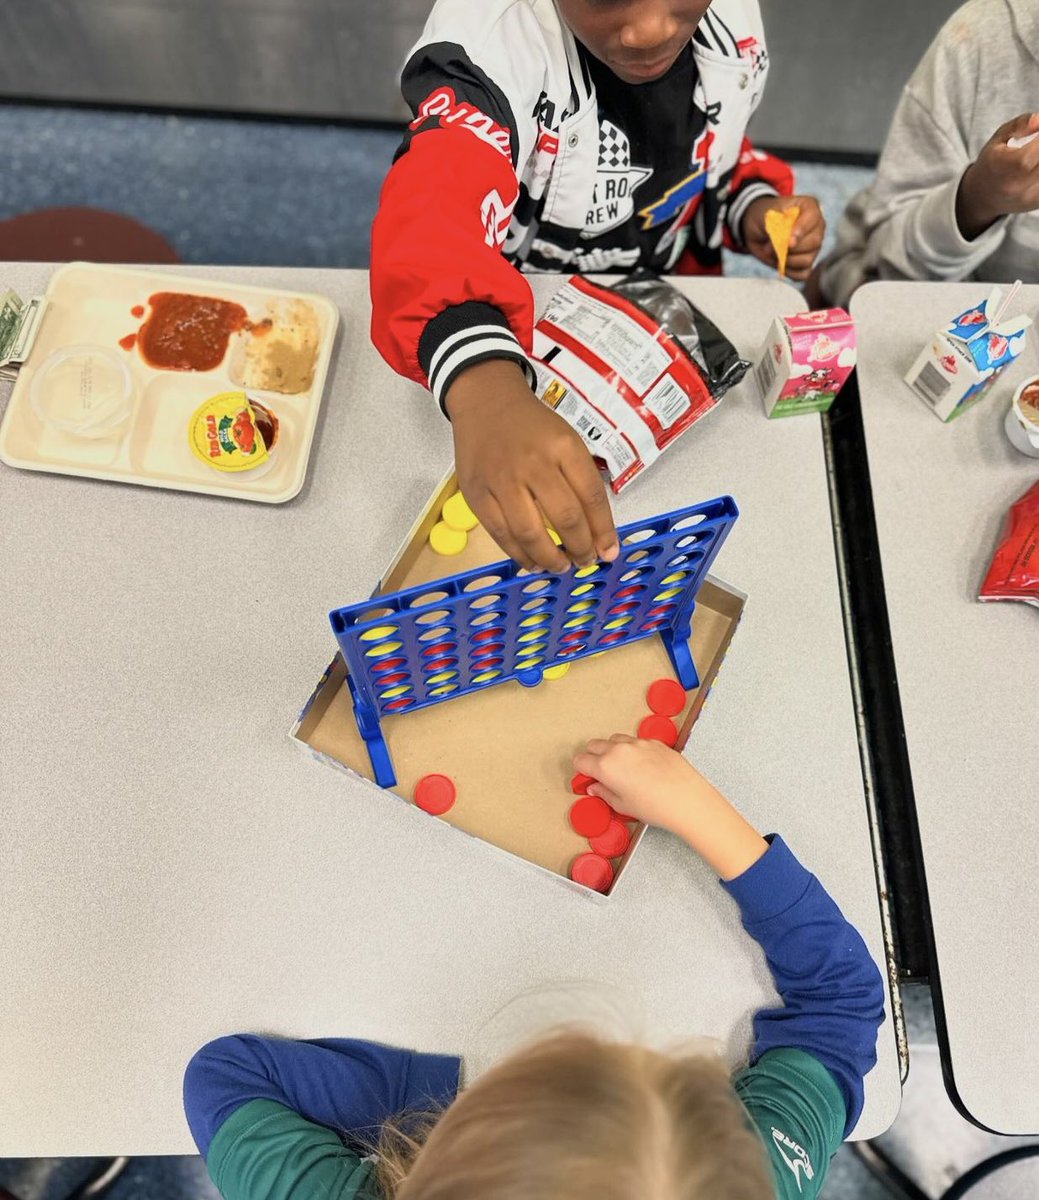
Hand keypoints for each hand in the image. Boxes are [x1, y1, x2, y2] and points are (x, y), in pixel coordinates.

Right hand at [446, 358, 618, 571]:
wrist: (486, 403)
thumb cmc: (532, 426)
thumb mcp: (566, 440)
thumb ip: (582, 481)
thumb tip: (598, 532)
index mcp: (563, 447)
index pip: (592, 497)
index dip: (604, 531)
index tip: (609, 551)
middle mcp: (534, 464)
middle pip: (566, 518)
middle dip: (581, 548)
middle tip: (585, 561)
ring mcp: (502, 481)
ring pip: (531, 534)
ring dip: (551, 559)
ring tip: (561, 567)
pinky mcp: (477, 494)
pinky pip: (501, 535)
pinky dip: (520, 555)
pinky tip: (533, 562)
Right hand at [573, 733, 768, 879]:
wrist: (686, 799)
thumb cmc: (655, 806)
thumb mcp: (622, 806)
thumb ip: (604, 793)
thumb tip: (596, 787)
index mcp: (605, 766)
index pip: (581, 760)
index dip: (582, 770)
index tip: (588, 778)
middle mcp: (618, 749)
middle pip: (594, 745)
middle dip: (593, 757)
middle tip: (602, 773)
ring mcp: (637, 743)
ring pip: (615, 740)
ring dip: (612, 750)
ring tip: (623, 769)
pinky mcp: (654, 742)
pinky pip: (635, 741)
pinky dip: (632, 750)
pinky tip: (643, 767)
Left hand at [742, 194, 825, 281]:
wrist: (759, 229)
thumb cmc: (766, 218)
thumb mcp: (768, 216)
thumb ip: (778, 227)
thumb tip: (785, 246)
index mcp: (809, 208)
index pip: (812, 217)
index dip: (801, 230)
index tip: (789, 241)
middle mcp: (816, 227)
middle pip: (813, 242)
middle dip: (789, 249)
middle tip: (770, 248)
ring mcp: (814, 246)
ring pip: (808, 260)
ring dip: (787, 261)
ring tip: (774, 255)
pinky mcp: (806, 262)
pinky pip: (803, 273)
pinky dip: (789, 272)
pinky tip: (780, 264)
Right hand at [957, 112, 1038, 240]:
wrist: (981, 198)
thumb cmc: (992, 163)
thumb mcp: (998, 139)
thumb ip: (1020, 125)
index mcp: (1008, 166)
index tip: (1038, 131)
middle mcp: (1020, 185)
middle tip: (1036, 145)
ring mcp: (1030, 196)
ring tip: (1033, 157)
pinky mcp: (1038, 202)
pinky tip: (1034, 168)